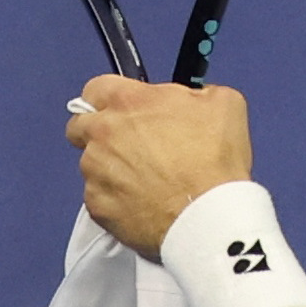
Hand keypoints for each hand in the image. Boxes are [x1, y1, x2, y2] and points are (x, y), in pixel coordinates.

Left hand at [65, 76, 254, 255]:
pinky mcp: (97, 206)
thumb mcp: (225, 104)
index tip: (123, 110)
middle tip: (128, 145)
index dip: (111, 100)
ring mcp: (96, 171)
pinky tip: (143, 203)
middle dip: (99, 132)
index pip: (96, 89)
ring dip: (109, 168)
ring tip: (144, 181)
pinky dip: (115, 200)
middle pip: (80, 126)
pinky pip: (98, 198)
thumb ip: (197, 93)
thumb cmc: (215, 163)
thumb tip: (194, 97)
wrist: (209, 217)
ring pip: (90, 164)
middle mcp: (103, 133)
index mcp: (128, 102)